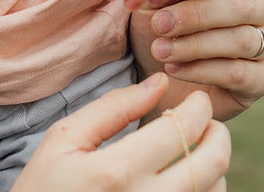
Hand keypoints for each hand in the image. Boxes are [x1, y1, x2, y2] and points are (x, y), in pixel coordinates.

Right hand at [12, 73, 229, 191]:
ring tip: (192, 149)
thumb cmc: (44, 186)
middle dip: (218, 133)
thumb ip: (114, 107)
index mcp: (115, 172)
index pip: (180, 130)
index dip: (198, 107)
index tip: (197, 97)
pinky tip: (184, 177)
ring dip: (212, 165)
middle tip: (206, 120)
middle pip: (210, 165)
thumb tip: (160, 82)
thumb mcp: (65, 138)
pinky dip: (204, 190)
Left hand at [130, 0, 263, 120]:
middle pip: (242, 5)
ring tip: (159, 50)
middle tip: (159, 24)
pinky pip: (237, 73)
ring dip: (194, 45)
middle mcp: (262, 9)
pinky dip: (200, 71)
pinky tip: (172, 68)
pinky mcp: (263, 78)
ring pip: (241, 40)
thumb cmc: (163, 25)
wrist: (162, 74)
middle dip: (197, 14)